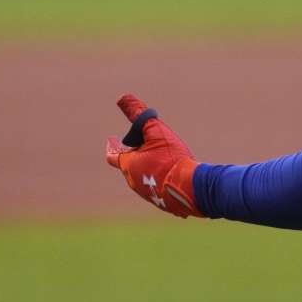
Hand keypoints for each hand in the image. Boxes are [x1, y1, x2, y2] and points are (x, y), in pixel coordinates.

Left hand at [105, 94, 201, 217]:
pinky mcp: (162, 203)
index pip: (113, 155)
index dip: (111, 146)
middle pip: (128, 165)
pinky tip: (170, 175)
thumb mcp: (156, 131)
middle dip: (132, 154)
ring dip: (146, 167)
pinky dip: (158, 178)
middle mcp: (133, 182)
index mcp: (128, 165)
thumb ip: (138, 114)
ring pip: (142, 177)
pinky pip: (156, 188)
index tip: (110, 139)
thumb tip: (122, 98)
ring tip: (157, 159)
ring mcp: (147, 195)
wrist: (191, 189)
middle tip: (138, 146)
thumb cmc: (171, 158)